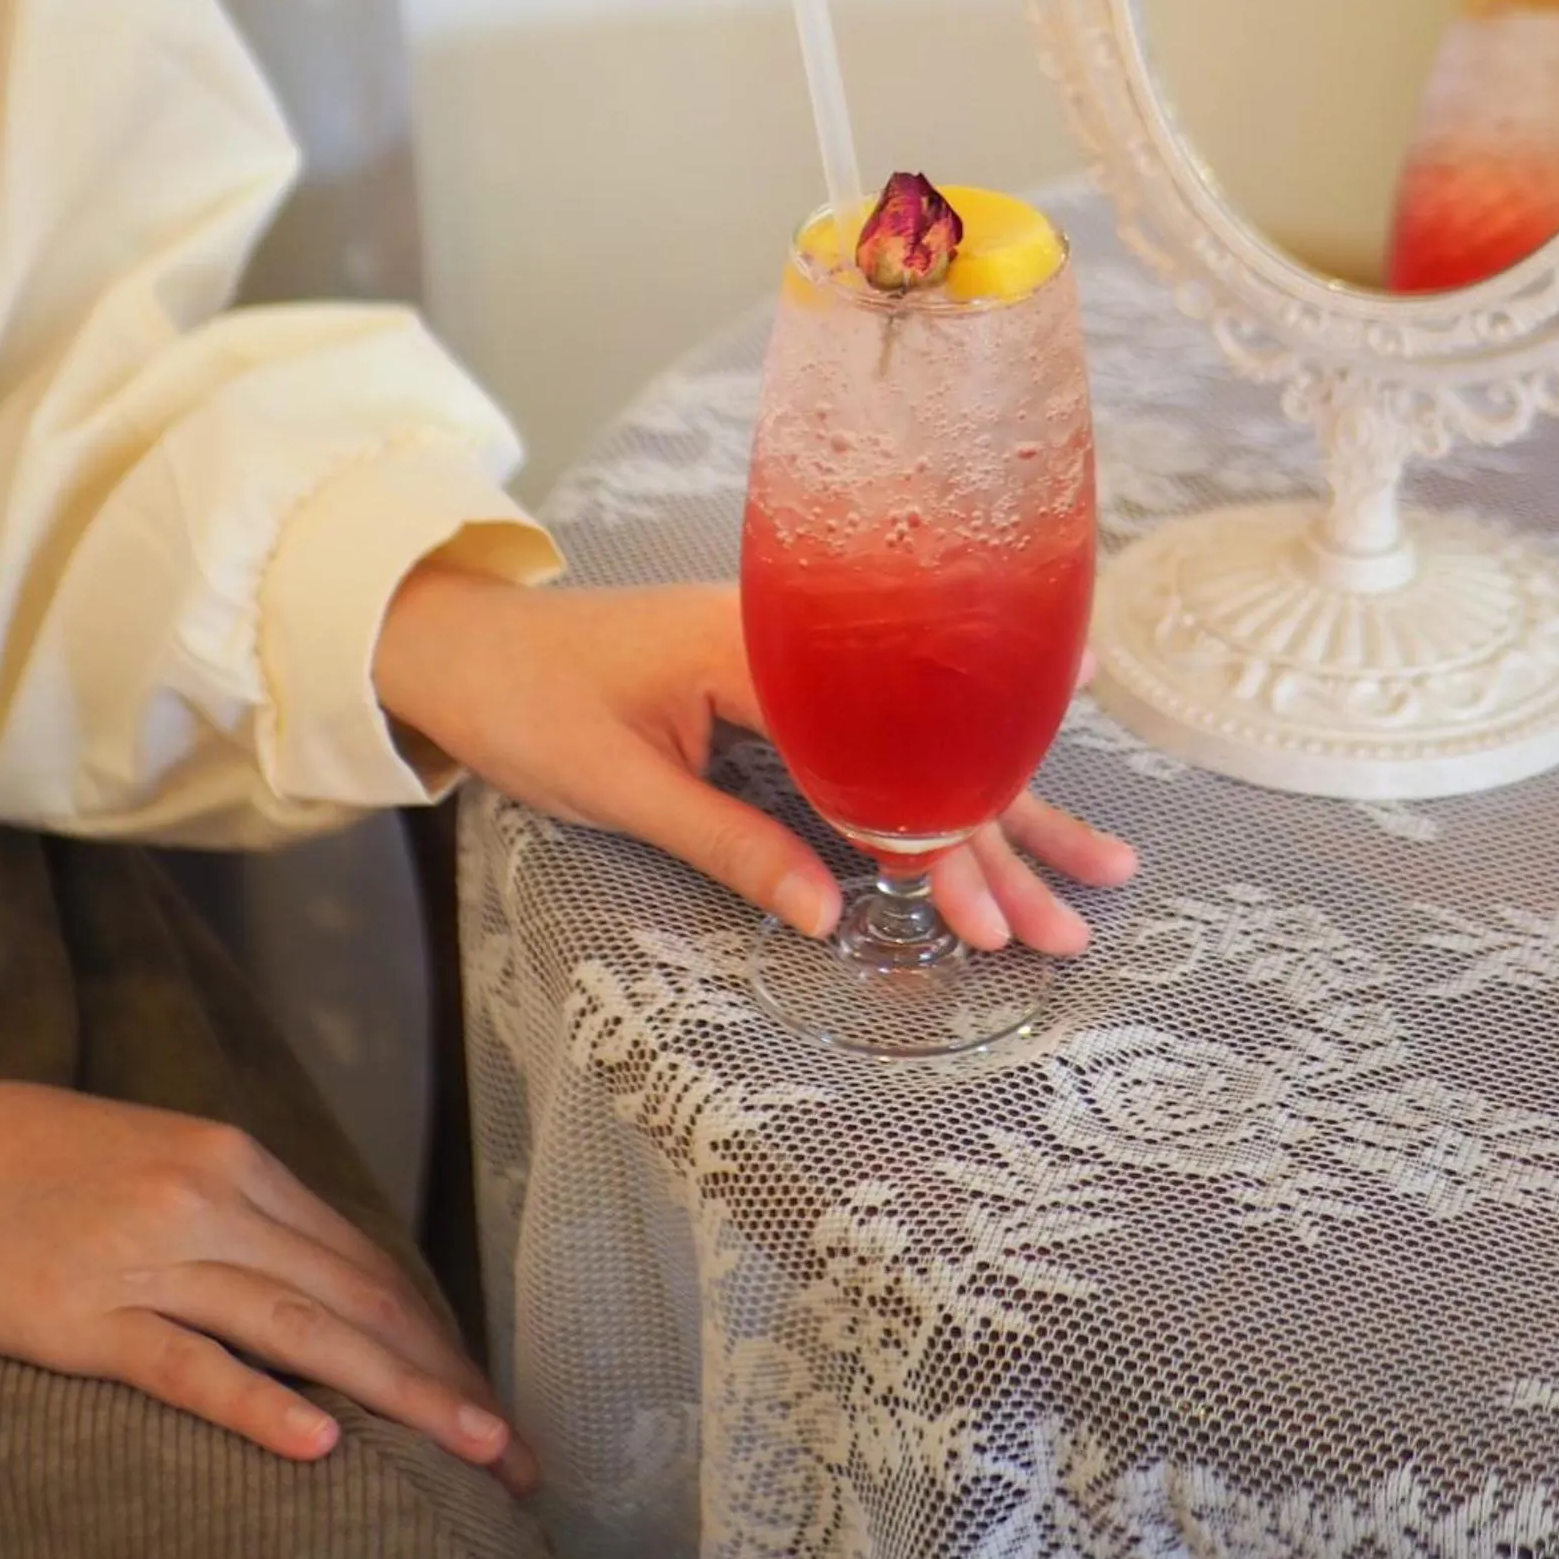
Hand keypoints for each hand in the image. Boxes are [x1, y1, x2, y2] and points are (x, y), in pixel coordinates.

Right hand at [0, 1081, 535, 1492]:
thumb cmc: (43, 1164)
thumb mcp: (162, 1166)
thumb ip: (244, 1218)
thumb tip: (325, 1288)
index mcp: (238, 1160)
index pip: (363, 1260)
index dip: (434, 1333)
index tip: (485, 1395)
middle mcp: (212, 1198)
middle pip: (353, 1297)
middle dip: (441, 1375)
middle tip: (510, 1449)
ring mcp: (150, 1256)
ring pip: (300, 1329)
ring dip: (396, 1394)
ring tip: (468, 1447)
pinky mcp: (84, 1317)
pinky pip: (187, 1365)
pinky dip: (258, 1405)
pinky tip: (320, 1444)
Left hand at [375, 575, 1136, 952]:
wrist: (465, 645)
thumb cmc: (528, 705)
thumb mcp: (620, 786)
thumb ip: (729, 844)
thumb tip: (832, 916)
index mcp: (759, 649)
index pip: (883, 756)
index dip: (941, 844)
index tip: (989, 918)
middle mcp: (800, 640)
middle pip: (925, 747)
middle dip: (1005, 837)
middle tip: (1080, 914)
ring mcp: (802, 655)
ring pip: (919, 740)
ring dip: (1000, 810)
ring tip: (1093, 865)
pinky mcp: (789, 678)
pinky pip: (885, 730)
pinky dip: (947, 777)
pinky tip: (1018, 782)